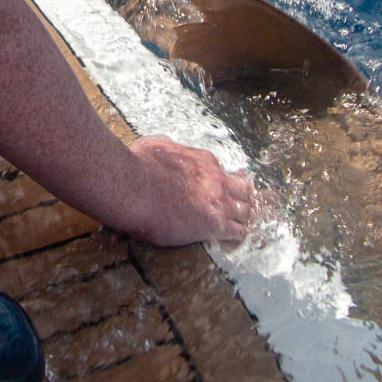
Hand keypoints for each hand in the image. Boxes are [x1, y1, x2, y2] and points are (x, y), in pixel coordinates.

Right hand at [117, 136, 255, 247]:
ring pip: (245, 210)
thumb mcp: (158, 145)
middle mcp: (216, 180)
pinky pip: (237, 231)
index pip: (226, 173)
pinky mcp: (213, 224)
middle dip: (244, 197)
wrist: (135, 187)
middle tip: (245, 204)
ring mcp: (218, 202)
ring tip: (246, 222)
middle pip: (243, 190)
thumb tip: (168, 145)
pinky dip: (239, 233)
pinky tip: (239, 236)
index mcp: (204, 162)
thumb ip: (170, 146)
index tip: (230, 186)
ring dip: (244, 216)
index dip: (230, 181)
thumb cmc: (140, 165)